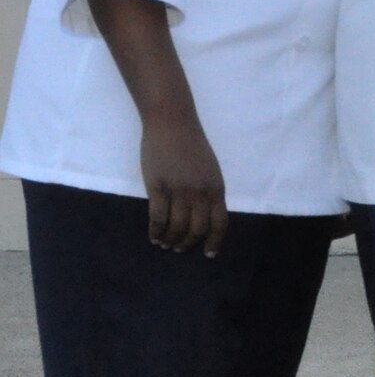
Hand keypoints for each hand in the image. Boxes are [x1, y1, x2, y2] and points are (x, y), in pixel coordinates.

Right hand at [139, 110, 227, 254]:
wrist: (172, 123)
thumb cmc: (191, 144)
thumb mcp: (210, 169)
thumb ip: (209, 190)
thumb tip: (205, 213)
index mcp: (216, 188)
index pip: (219, 223)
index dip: (214, 241)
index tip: (208, 253)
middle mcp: (200, 193)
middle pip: (197, 229)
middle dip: (188, 243)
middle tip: (180, 248)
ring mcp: (179, 191)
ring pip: (176, 226)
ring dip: (171, 239)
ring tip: (165, 244)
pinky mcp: (158, 187)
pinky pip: (157, 217)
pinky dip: (156, 231)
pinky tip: (154, 236)